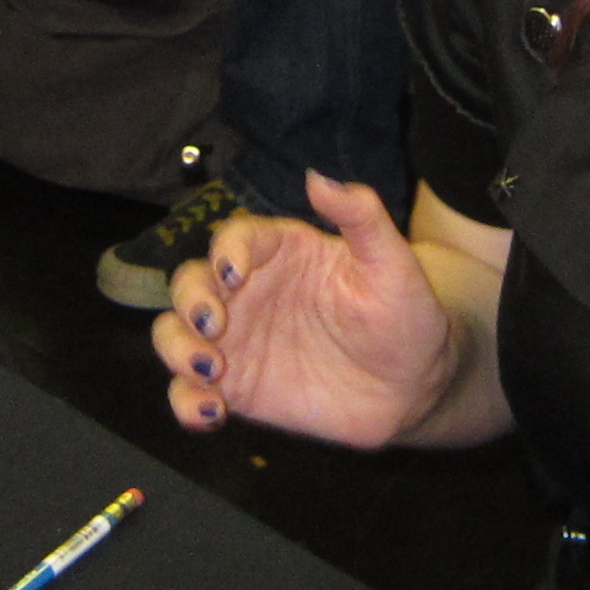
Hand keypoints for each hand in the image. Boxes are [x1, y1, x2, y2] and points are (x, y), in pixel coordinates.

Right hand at [152, 172, 459, 447]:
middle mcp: (247, 292)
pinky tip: (213, 412)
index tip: (234, 273)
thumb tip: (317, 177)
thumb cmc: (404, 317)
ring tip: (209, 369)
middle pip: (190, 282)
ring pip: (175, 334)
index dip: (225, 250)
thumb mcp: (392, 264)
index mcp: (281, 252)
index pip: (235, 238)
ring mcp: (236, 341)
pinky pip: (191, 393)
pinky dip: (187, 403)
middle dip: (190, 300)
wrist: (414, 386)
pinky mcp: (235, 388)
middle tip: (215, 325)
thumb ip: (361, 216)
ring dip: (177, 348)